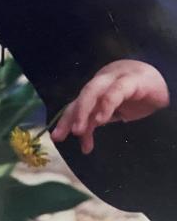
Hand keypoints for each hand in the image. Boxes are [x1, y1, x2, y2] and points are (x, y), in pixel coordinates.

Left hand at [50, 59, 169, 154]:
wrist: (164, 78)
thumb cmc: (138, 94)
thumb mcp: (116, 111)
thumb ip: (99, 121)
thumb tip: (83, 142)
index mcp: (96, 88)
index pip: (77, 102)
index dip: (65, 120)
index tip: (57, 138)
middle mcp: (102, 81)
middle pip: (82, 96)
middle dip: (71, 116)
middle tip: (63, 135)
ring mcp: (115, 78)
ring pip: (93, 91)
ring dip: (84, 111)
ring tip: (79, 131)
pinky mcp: (132, 81)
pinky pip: (116, 91)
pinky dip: (106, 105)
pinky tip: (101, 119)